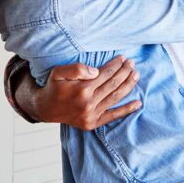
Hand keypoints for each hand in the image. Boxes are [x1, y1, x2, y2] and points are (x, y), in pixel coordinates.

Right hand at [25, 55, 141, 129]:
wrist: (45, 108)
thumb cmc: (54, 87)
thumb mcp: (58, 72)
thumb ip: (76, 69)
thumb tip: (96, 71)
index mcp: (81, 90)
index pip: (105, 74)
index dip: (116, 65)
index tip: (123, 58)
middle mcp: (88, 103)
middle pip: (113, 84)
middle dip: (125, 72)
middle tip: (132, 63)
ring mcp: (91, 115)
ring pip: (115, 97)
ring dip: (128, 85)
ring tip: (136, 75)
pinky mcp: (93, 123)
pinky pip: (113, 116)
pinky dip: (127, 110)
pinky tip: (138, 103)